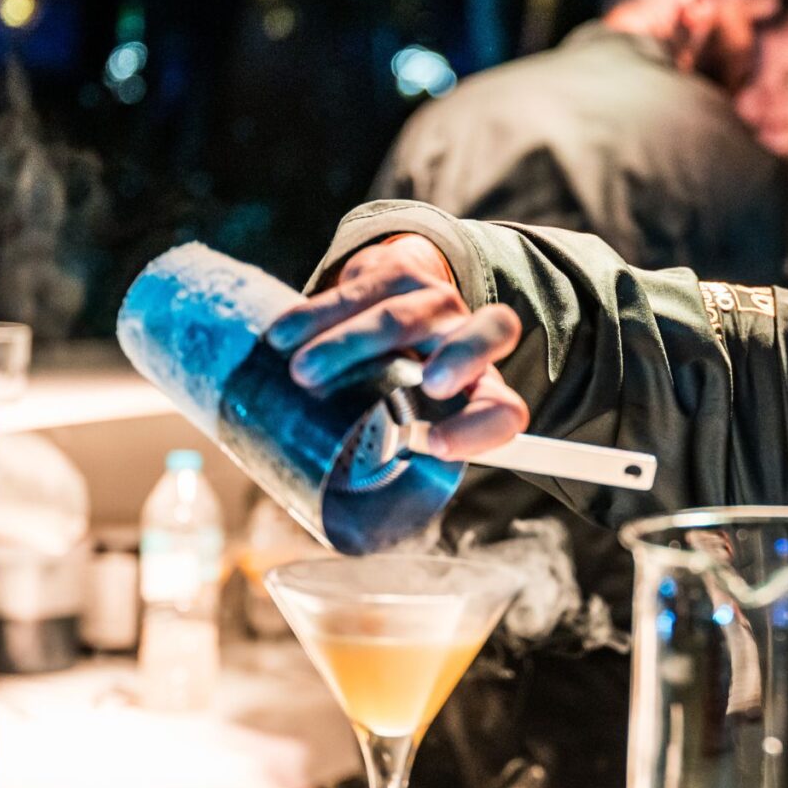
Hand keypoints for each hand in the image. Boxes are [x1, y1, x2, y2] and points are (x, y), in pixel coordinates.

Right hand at [267, 234, 529, 459]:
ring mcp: (436, 300)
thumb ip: (385, 457)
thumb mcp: (403, 422)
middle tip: (429, 384)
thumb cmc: (393, 383)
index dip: (482, 429)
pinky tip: (282, 336)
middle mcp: (468, 340)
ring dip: (352, 344)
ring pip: (407, 316)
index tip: (436, 445)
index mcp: (480, 389)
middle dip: (463, 358)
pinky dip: (317, 315)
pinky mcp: (398, 270)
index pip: (504, 411)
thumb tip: (334, 517)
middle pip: (493, 332)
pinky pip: (362, 289)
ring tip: (303, 373)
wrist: (389, 297)